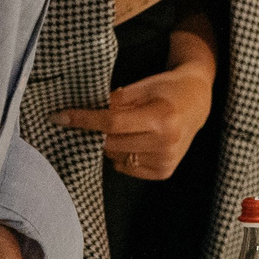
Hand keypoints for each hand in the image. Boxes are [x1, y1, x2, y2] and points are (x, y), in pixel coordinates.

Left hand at [56, 29, 216, 180]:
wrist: (199, 102)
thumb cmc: (168, 89)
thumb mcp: (143, 86)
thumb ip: (115, 101)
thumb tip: (80, 112)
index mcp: (162, 117)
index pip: (112, 123)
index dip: (83, 120)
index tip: (59, 117)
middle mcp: (166, 142)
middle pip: (111, 143)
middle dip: (97, 132)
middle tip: (96, 120)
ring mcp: (166, 160)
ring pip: (116, 157)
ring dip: (111, 144)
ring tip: (127, 128)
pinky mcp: (164, 171)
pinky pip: (126, 167)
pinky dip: (123, 155)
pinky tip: (137, 141)